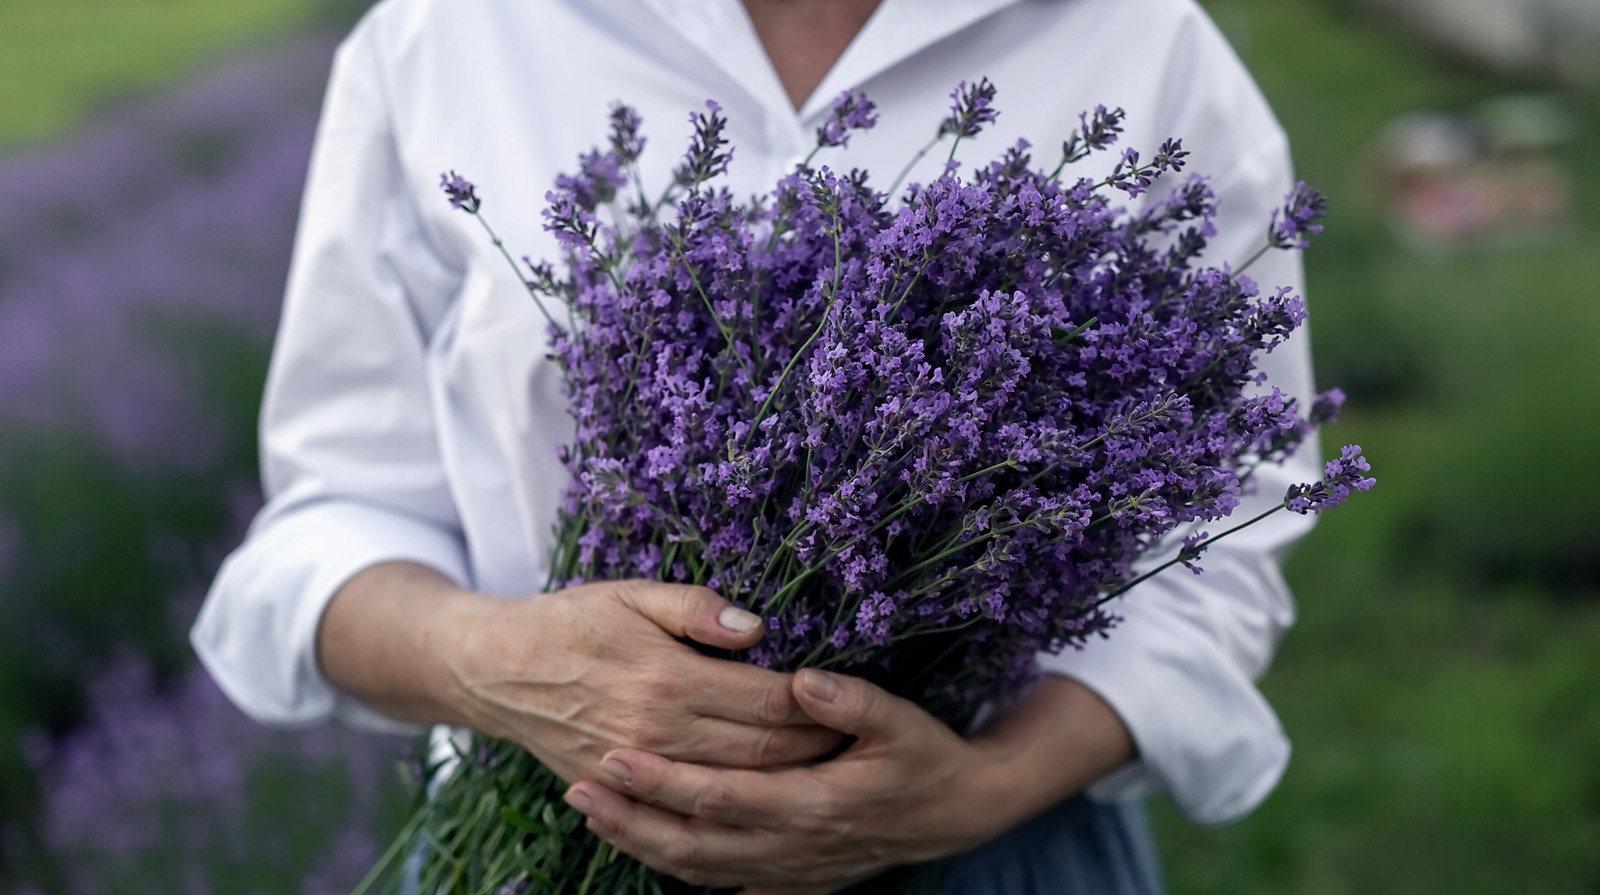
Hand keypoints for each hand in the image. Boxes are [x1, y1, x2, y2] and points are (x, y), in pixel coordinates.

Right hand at [443, 580, 844, 782]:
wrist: (497, 671)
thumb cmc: (571, 622)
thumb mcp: (632, 594)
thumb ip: (697, 608)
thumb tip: (757, 628)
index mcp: (668, 678)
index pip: (767, 701)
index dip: (815, 704)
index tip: (847, 700)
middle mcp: (657, 732)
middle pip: (762, 753)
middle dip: (814, 748)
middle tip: (853, 742)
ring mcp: (638, 770)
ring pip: (732, 788)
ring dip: (783, 782)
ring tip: (825, 772)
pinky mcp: (620, 792)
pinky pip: (688, 812)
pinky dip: (732, 810)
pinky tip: (763, 801)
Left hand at [561, 668, 1011, 891]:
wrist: (960, 813)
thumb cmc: (927, 757)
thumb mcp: (902, 721)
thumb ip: (851, 701)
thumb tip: (801, 681)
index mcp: (813, 804)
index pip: (718, 796)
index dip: (662, 780)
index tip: (613, 753)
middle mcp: (793, 846)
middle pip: (692, 843)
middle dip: (630, 816)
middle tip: (578, 785)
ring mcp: (790, 871)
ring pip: (697, 869)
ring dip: (641, 843)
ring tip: (593, 811)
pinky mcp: (792, 880)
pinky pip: (720, 882)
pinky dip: (676, 865)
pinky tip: (644, 843)